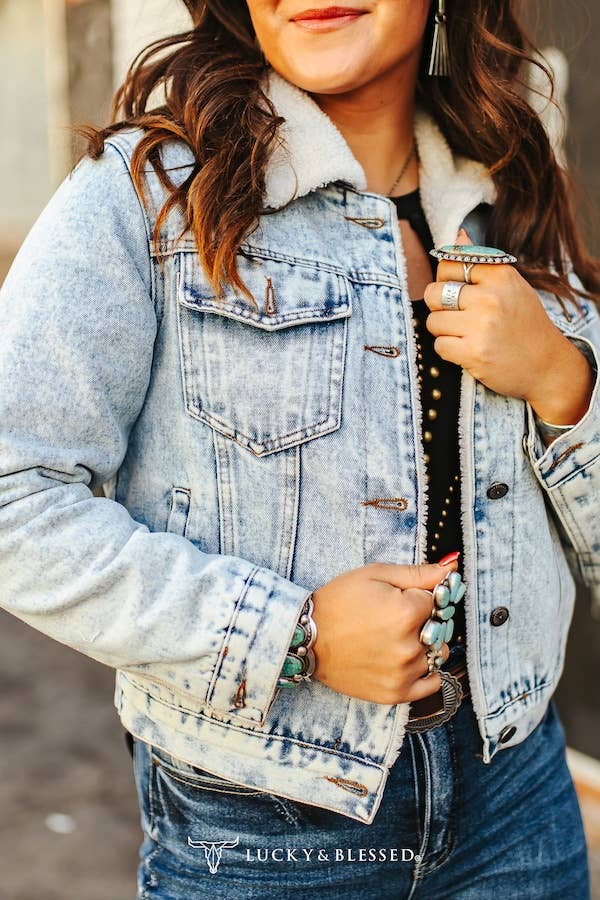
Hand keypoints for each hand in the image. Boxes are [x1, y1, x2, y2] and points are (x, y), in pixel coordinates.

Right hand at [310, 559, 458, 704]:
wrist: (306, 637)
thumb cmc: (338, 601)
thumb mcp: (375, 575)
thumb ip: (418, 573)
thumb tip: (452, 566)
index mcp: (405, 613)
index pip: (436, 600)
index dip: (418, 596)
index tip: (399, 598)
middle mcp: (408, 646)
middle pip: (439, 627)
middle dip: (424, 619)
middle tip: (393, 618)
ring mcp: (403, 673)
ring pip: (436, 653)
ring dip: (424, 644)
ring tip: (394, 639)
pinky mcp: (395, 693)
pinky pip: (432, 683)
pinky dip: (426, 670)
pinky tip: (406, 659)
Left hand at [423, 231, 592, 417]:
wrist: (547, 365)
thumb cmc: (525, 324)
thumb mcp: (511, 286)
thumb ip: (482, 262)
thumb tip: (458, 235)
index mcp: (500, 275)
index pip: (448, 264)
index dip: (446, 280)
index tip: (460, 293)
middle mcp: (490, 298)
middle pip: (434, 293)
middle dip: (439, 306)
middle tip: (459, 316)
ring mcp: (481, 326)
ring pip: (433, 322)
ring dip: (444, 331)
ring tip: (466, 334)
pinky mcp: (474, 353)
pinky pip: (439, 346)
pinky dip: (449, 350)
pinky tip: (468, 350)